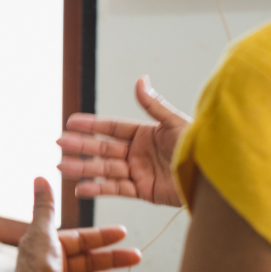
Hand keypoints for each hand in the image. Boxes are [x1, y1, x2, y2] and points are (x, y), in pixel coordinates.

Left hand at [9, 178, 140, 271]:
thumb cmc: (36, 267)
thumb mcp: (42, 232)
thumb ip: (45, 207)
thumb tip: (40, 176)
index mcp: (47, 247)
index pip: (80, 240)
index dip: (101, 236)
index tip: (124, 233)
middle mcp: (52, 268)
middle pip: (88, 262)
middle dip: (113, 260)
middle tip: (137, 257)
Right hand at [58, 76, 190, 206]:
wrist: (212, 175)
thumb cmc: (198, 146)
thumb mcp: (173, 122)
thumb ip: (152, 104)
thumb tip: (140, 80)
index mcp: (145, 134)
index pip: (111, 128)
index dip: (91, 125)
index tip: (70, 122)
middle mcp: (139, 153)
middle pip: (103, 149)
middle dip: (80, 146)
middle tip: (59, 144)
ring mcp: (139, 172)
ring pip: (104, 169)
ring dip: (82, 168)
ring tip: (61, 167)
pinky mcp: (143, 191)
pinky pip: (116, 189)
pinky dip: (98, 189)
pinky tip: (80, 188)